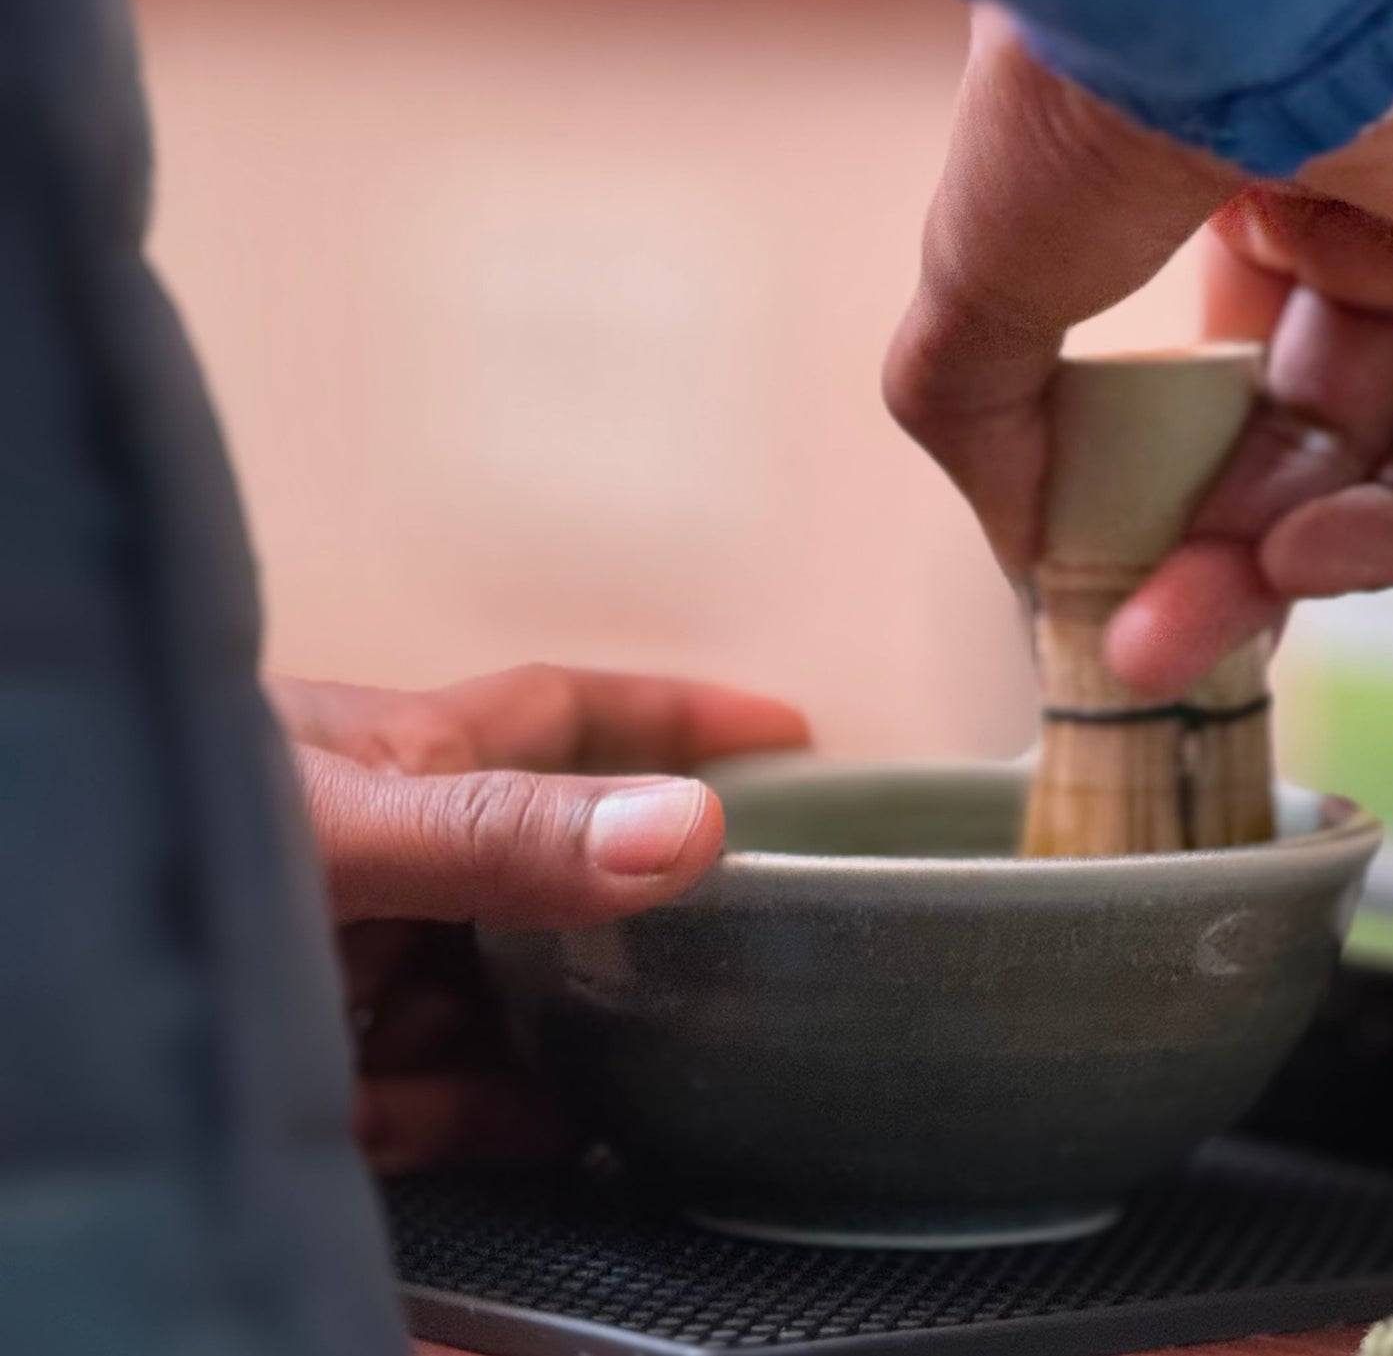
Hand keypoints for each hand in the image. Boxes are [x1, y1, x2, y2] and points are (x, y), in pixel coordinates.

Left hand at [274, 663, 809, 1173]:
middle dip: (632, 908)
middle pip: (542, 872)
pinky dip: (486, 1109)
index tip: (787, 735)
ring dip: (567, 1024)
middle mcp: (383, 855)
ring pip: (490, 990)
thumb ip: (502, 835)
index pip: (567, 718)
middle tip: (738, 951)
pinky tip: (555, 1133)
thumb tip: (685, 828)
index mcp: (399, 760)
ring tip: (662, 1060)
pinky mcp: (305, 1071)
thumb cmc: (146, 839)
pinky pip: (421, 1092)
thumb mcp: (338, 829)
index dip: (675, 719)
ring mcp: (343, 964)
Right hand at [885, 0, 1392, 696]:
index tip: (1153, 582)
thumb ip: (989, 429)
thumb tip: (1028, 565)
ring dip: (1385, 533)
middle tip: (1167, 638)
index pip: (1264, 384)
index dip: (1218, 497)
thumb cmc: (1083, 111)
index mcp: (1254, 193)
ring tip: (1283, 570)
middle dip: (1252, 554)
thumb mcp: (982, 295)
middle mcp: (1385, 200)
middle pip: (1351, 431)